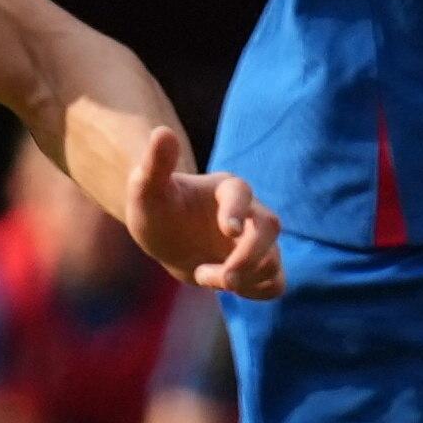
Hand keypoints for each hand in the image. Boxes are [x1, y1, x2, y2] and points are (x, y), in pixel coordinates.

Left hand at [122, 125, 284, 298]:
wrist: (164, 235)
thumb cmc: (156, 208)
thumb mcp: (146, 189)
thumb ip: (156, 163)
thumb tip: (161, 131)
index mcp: (225, 190)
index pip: (242, 193)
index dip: (238, 210)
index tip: (226, 230)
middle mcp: (248, 213)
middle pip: (269, 228)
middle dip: (250, 255)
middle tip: (223, 278)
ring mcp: (254, 242)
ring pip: (274, 260)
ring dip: (245, 277)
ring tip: (202, 276)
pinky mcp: (256, 268)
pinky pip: (276, 283)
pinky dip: (259, 291)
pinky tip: (228, 288)